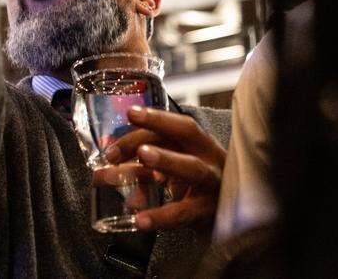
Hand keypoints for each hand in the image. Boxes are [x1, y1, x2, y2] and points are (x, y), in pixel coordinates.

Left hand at [103, 106, 225, 230]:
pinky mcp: (209, 214)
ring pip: (191, 169)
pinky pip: (184, 214)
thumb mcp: (177, 168)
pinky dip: (160, 217)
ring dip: (163, 163)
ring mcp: (213, 185)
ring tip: (127, 173)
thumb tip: (107, 162)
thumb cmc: (196, 188)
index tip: (129, 113)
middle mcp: (210, 158)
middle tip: (119, 150)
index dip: (155, 118)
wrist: (229, 224)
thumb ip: (147, 162)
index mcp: (201, 144)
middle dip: (151, 135)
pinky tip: (139, 220)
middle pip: (186, 136)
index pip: (179, 124)